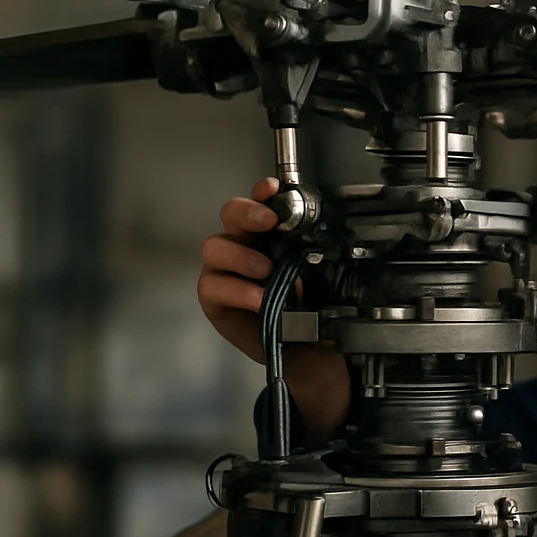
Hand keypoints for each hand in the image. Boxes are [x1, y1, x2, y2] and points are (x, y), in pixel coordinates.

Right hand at [198, 177, 350, 437]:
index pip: (260, 202)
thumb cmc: (311, 307)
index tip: (273, 188)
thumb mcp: (321, 277)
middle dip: (247, 213)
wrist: (307, 348)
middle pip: (229, 214)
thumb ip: (315, 255)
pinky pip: (212, 287)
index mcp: (270, 234)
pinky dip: (237, 291)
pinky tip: (258, 298)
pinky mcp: (215, 299)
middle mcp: (244, 245)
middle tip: (268, 222)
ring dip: (241, 256)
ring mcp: (225, 271)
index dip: (262, 191)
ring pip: (214, 247)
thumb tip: (325, 239)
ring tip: (266, 270)